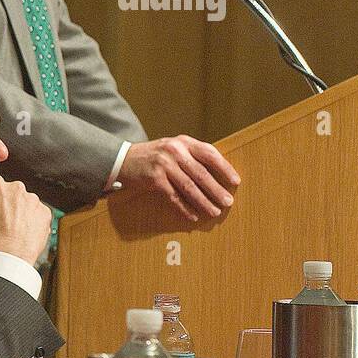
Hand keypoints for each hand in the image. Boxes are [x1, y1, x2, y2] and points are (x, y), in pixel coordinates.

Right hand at [0, 174, 51, 264]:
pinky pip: (37, 214)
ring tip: (9, 230)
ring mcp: (33, 199)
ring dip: (18, 214)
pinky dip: (31, 222)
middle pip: (7, 194)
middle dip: (3, 206)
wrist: (9, 257)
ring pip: (23, 204)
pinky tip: (21, 233)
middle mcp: (16, 187)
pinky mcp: (45, 212)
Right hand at [117, 136, 239, 221]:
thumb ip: (192, 156)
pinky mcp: (154, 178)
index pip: (209, 154)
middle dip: (216, 190)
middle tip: (228, 202)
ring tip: (214, 211)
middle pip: (201, 173)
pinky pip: (173, 196)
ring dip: (203, 201)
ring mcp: (163, 164)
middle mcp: (174, 151)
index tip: (235, 181)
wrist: (122, 158)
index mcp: (183, 142)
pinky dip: (184, 208)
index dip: (224, 168)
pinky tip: (193, 215)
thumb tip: (217, 176)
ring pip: (189, 186)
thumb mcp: (173, 148)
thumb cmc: (153, 156)